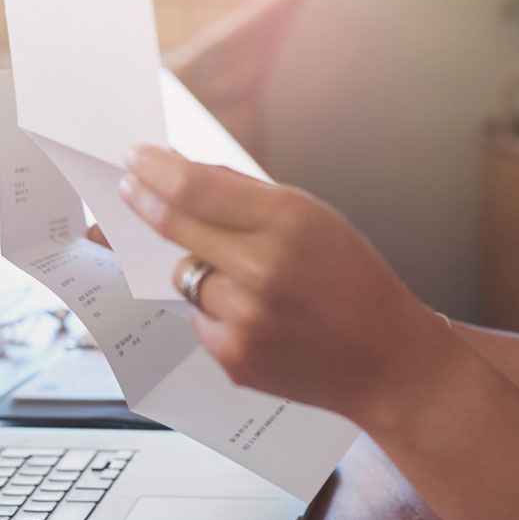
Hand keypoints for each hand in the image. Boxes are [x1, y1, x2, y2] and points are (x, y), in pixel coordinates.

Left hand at [116, 145, 461, 425]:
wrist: (388, 360)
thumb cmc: (355, 283)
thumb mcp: (318, 220)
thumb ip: (251, 198)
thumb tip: (186, 173)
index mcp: (289, 222)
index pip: (196, 188)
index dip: (156, 170)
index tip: (137, 158)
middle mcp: (262, 269)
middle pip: (176, 226)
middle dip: (145, 201)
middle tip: (130, 187)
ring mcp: (245, 318)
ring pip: (185, 276)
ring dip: (198, 268)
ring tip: (245, 278)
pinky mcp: (234, 357)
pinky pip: (200, 319)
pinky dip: (217, 311)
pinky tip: (259, 317)